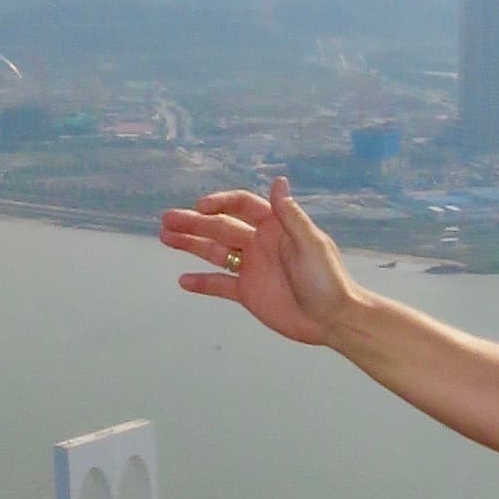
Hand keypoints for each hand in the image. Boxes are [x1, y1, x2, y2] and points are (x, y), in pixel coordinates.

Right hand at [158, 176, 357, 347]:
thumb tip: (278, 180)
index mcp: (275, 227)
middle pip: (221, 227)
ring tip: (165, 237)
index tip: (200, 207)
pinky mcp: (248, 292)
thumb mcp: (310, 243)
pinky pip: (220, 284)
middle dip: (194, 223)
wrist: (332, 318)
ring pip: (215, 252)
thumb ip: (289, 214)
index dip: (221, 203)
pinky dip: (202, 282)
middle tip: (167, 219)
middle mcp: (259, 243)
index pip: (242, 206)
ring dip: (191, 244)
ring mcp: (252, 268)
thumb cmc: (326, 279)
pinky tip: (183, 279)